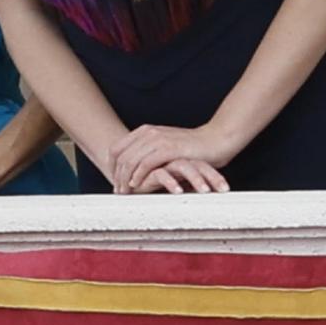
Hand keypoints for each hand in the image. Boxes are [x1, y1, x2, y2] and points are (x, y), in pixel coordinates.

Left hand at [109, 125, 231, 194]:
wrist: (215, 141)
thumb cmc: (192, 149)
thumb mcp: (165, 148)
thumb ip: (150, 154)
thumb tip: (134, 170)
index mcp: (145, 131)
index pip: (116, 148)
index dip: (110, 167)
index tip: (113, 181)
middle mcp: (148, 133)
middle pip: (120, 156)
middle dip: (116, 176)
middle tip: (117, 192)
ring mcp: (158, 139)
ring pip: (130, 160)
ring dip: (125, 179)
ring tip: (125, 193)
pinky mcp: (169, 148)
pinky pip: (146, 163)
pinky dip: (139, 175)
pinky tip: (137, 185)